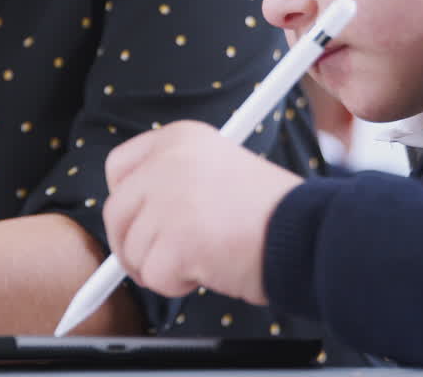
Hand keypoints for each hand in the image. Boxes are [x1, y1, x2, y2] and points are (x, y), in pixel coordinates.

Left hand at [102, 121, 302, 304]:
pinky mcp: (175, 240)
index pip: (119, 167)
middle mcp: (167, 162)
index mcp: (178, 138)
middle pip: (116, 213)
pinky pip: (154, 276)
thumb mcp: (218, 171)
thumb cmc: (271, 211)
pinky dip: (177, 284)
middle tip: (161, 259)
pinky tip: (209, 268)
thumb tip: (135, 218)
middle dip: (133, 245)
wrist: (306, 232)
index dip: (125, 202)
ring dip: (162, 267)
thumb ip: (174, 183)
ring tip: (203, 258)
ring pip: (133, 251)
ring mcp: (168, 201)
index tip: (137, 221)